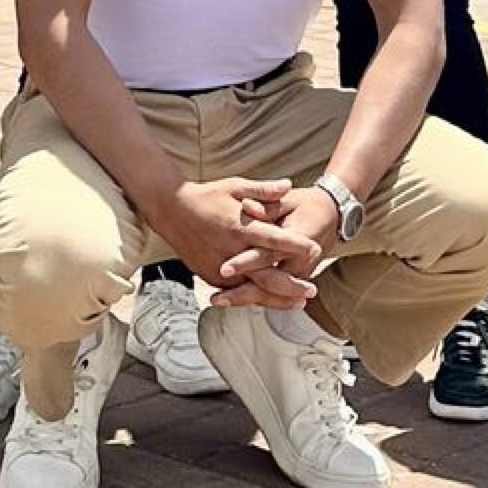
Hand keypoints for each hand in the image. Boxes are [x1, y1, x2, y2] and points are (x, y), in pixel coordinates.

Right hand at [147, 178, 319, 301]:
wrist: (171, 210)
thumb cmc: (206, 196)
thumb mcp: (235, 187)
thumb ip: (263, 190)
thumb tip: (288, 185)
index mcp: (239, 227)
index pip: (274, 239)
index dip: (296, 246)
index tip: (315, 250)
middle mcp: (230, 251)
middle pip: (266, 276)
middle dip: (291, 286)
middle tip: (312, 291)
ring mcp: (219, 267)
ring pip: (253, 290)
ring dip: (277, 298)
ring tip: (298, 302)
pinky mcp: (210, 276)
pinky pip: (237, 291)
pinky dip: (256, 297)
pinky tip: (272, 300)